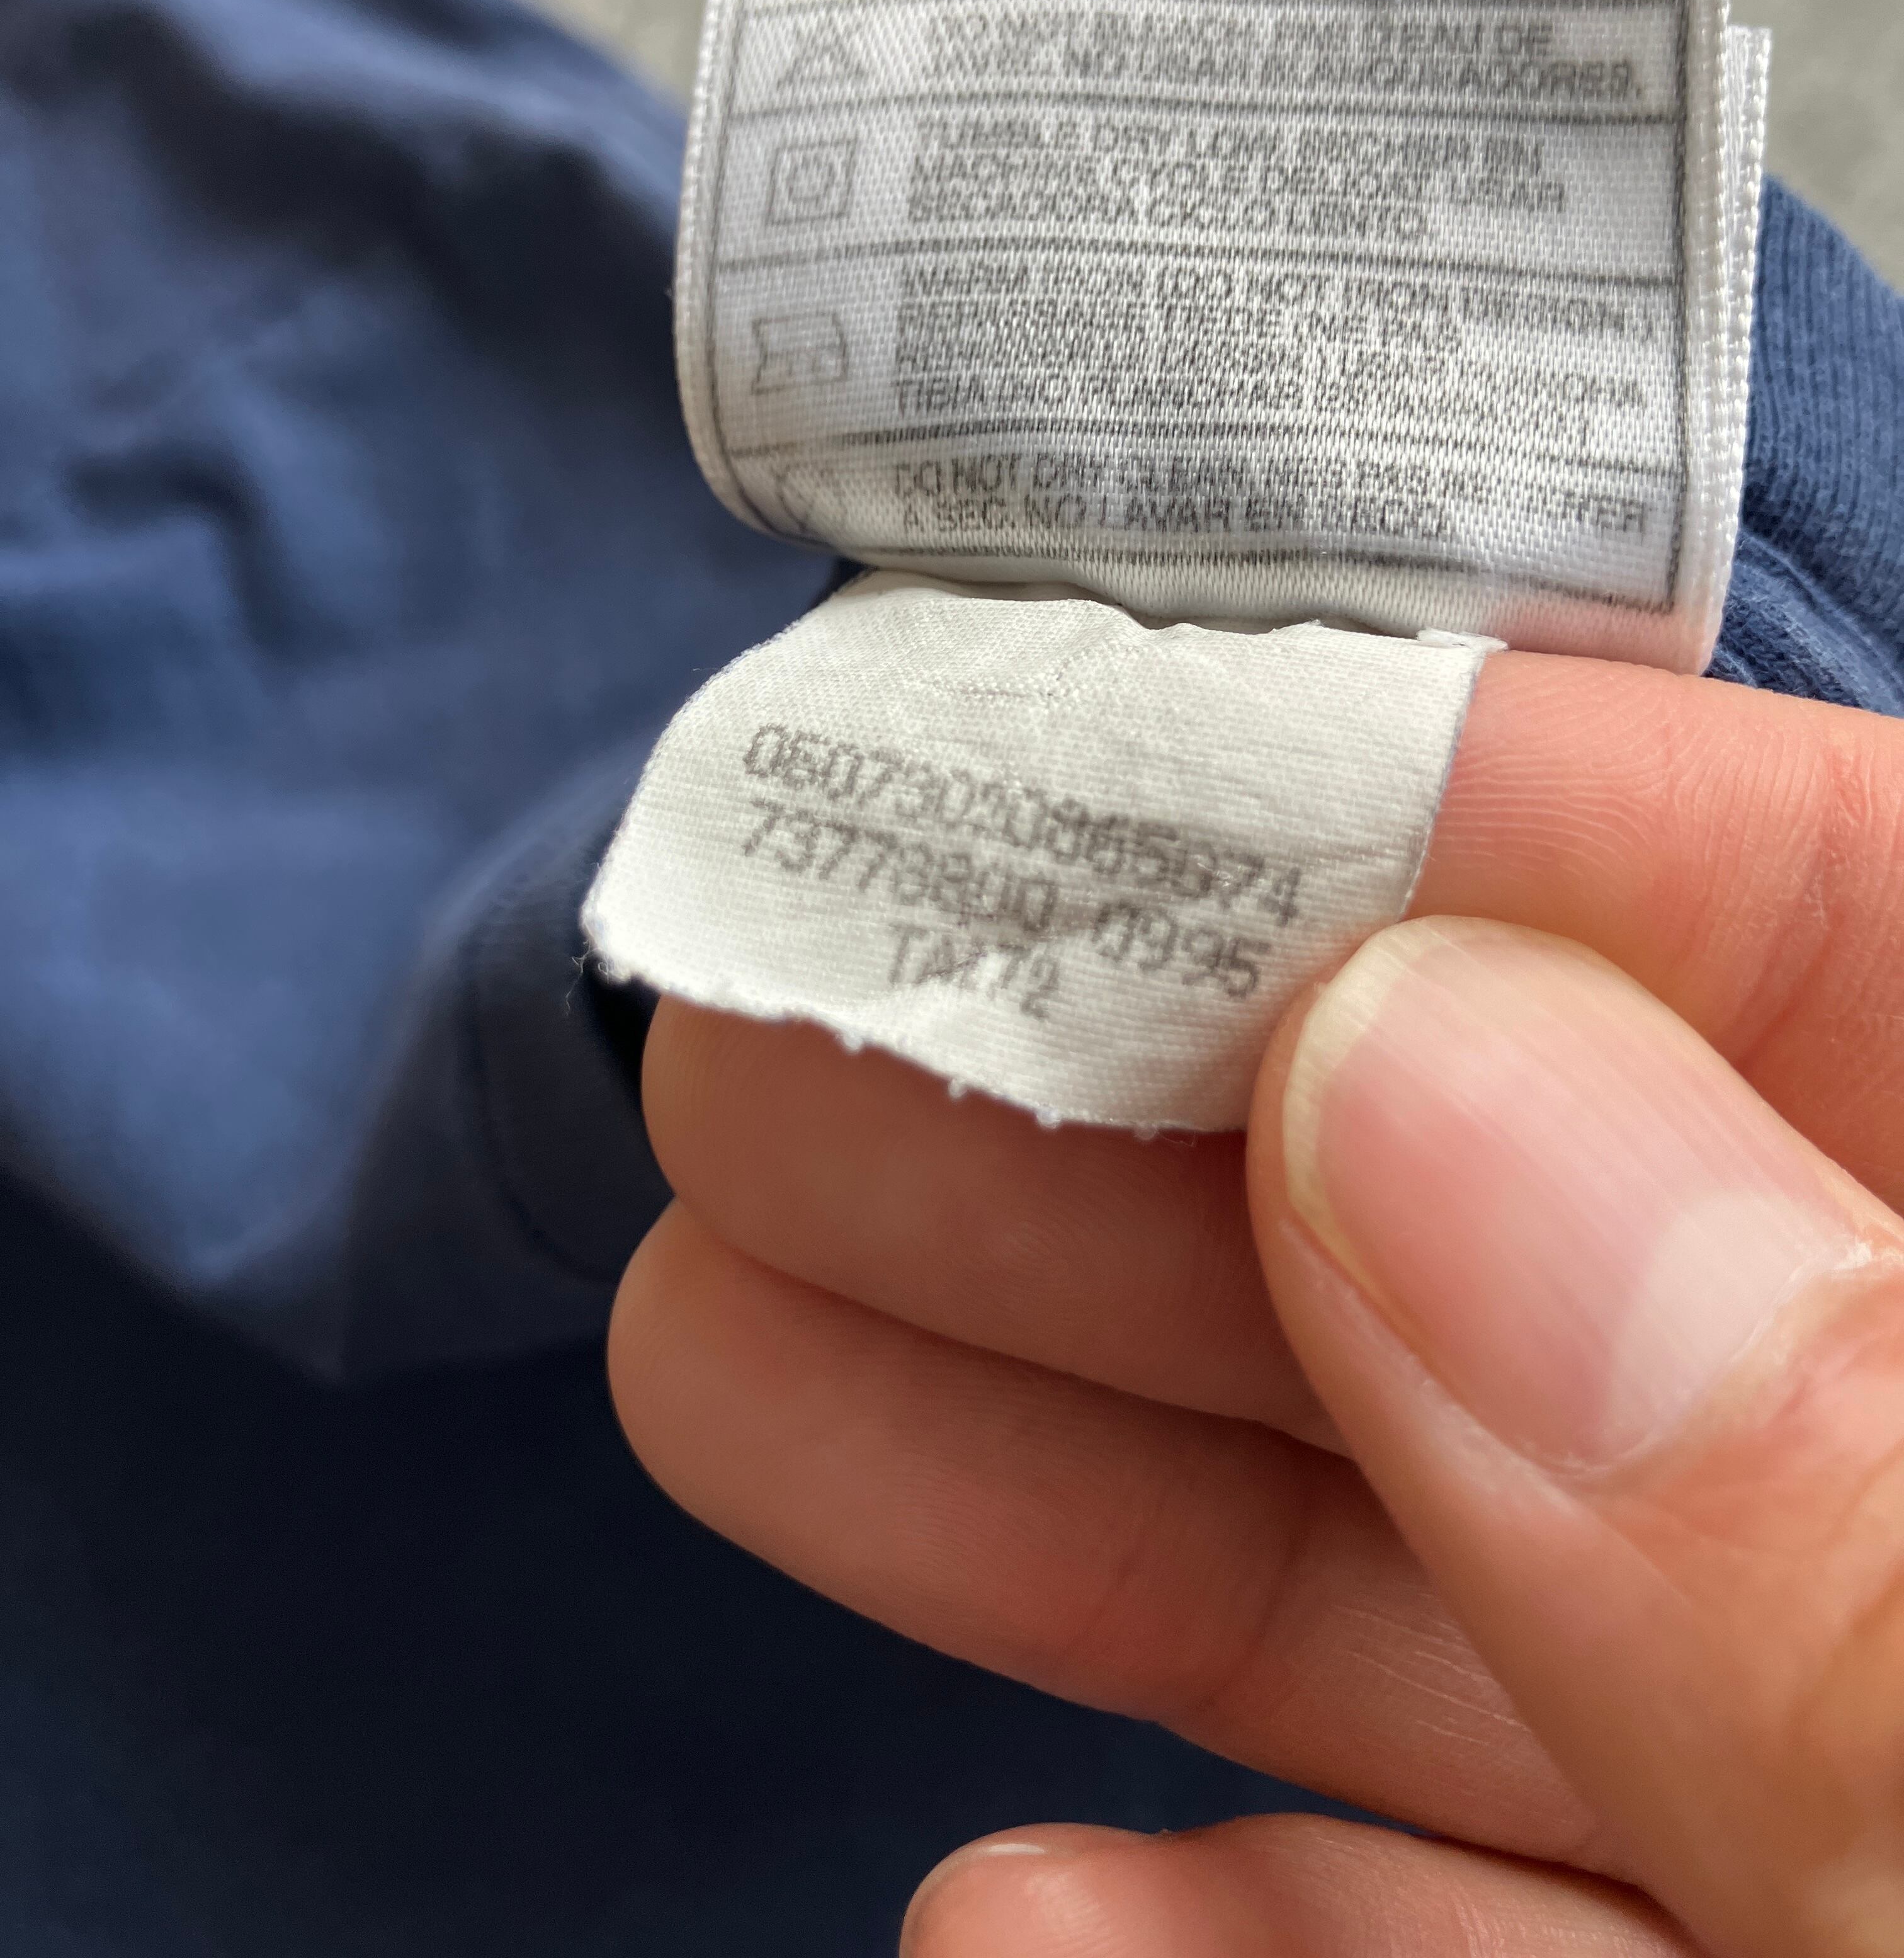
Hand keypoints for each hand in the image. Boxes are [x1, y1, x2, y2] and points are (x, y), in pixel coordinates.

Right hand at [608, 652, 1903, 1946]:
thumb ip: (1840, 1529)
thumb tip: (1420, 1074)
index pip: (1851, 916)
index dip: (1478, 799)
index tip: (1094, 735)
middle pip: (1562, 1248)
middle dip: (1145, 1132)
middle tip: (784, 1027)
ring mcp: (1864, 1818)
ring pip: (1467, 1590)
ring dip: (1084, 1502)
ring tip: (727, 1358)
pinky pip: (1495, 1938)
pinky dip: (1255, 1924)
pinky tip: (1015, 1904)